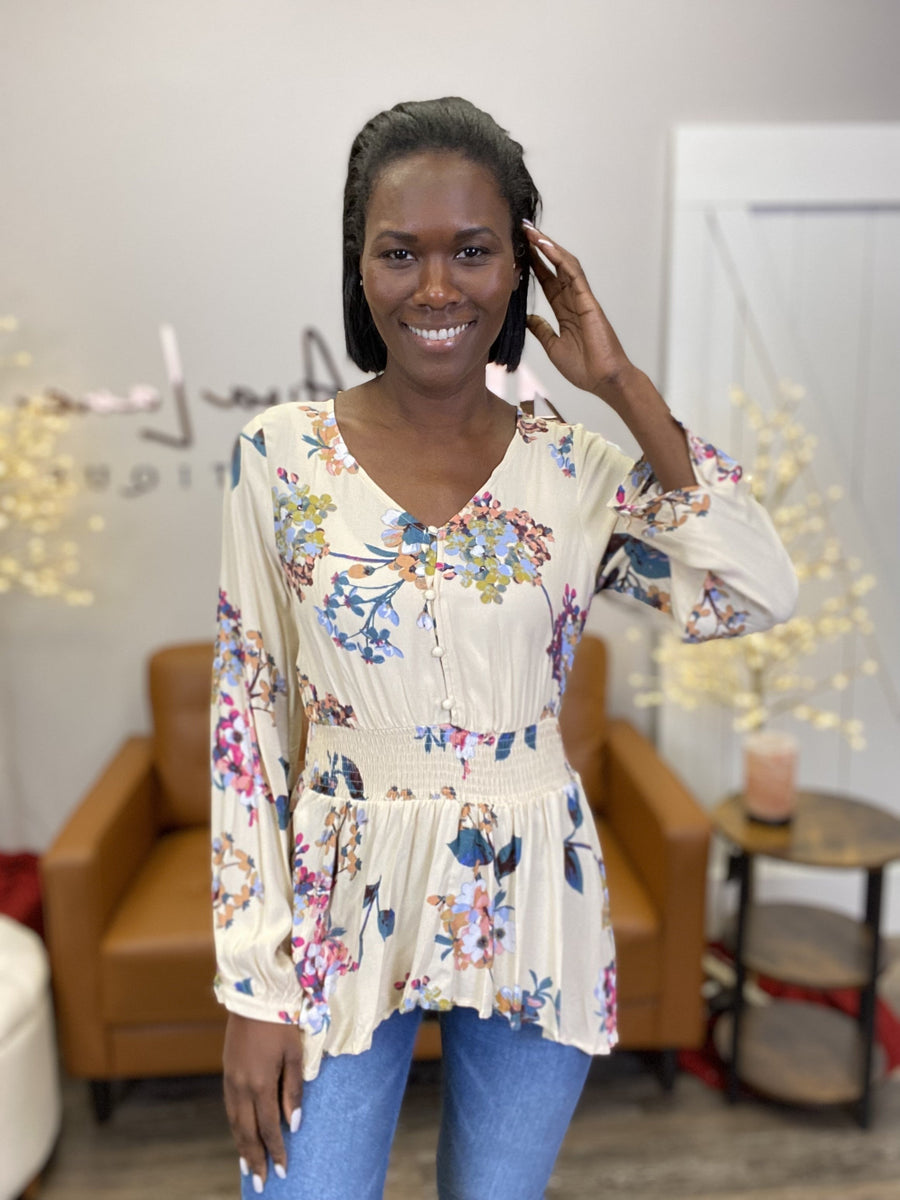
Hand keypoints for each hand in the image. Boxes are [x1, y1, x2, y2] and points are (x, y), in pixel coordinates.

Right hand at [223, 1012, 304, 1191]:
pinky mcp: (227, 1073)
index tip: (283, 1170)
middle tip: (261, 1183)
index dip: (276, 1150)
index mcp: (261, 1084)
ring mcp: (231, 1080)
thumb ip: (293, 1090)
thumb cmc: (281, 1022)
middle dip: (255, 1159)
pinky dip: (235, 1128)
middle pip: (247, 1132)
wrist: (253, 996)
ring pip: (234, 1123)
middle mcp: (241, 1087)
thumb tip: (295, 1123)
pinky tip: (241, 1135)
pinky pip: (230, 1109)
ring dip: (242, 1147)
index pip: (269, 1127)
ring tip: (248, 1168)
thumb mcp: (294, 1054)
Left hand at [523, 222, 634, 404]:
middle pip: (554, 267)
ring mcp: (582, 298)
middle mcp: (574, 300)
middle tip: (522, 229)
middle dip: (538, 248)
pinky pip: (573, 273)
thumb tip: (528, 318)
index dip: (534, 265)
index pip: (547, 281)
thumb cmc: (584, 367)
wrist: (603, 380)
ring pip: (564, 264)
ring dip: (548, 246)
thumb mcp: (553, 346)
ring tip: (530, 231)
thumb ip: (542, 329)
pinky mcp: (588, 300)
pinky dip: (559, 258)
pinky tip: (545, 246)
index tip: (519, 250)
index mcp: (566, 311)